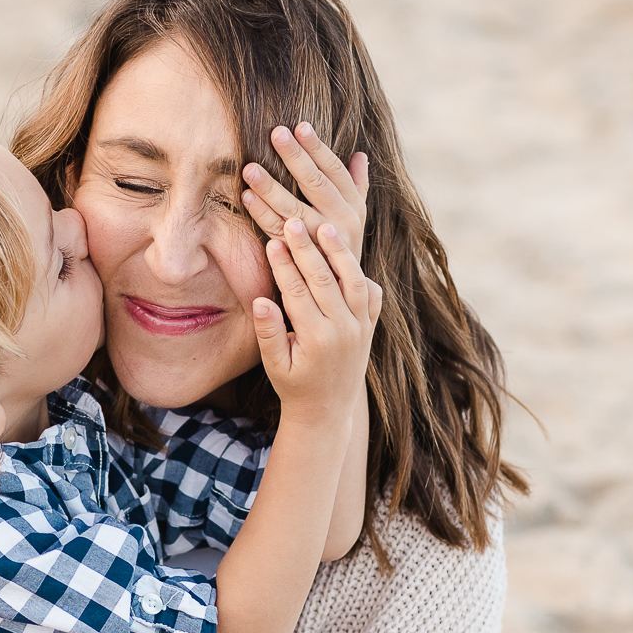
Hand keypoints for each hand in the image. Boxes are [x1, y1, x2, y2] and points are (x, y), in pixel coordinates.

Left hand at [240, 122, 368, 263]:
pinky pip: (277, 232)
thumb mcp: (357, 218)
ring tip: (250, 168)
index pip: (335, 170)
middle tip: (276, 133)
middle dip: (295, 157)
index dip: (318, 147)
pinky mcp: (301, 258)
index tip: (301, 126)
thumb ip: (357, 187)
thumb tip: (361, 156)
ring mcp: (320, 242)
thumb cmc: (343, 248)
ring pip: (293, 208)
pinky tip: (246, 198)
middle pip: (316, 183)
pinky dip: (261, 214)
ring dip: (271, 187)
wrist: (341, 297)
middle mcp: (341, 222)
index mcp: (354, 207)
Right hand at [249, 208, 381, 430]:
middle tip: (294, 221)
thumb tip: (260, 300)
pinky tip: (348, 253)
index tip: (272, 241)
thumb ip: (269, 333)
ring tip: (325, 226)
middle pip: (326, 280)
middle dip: (309, 249)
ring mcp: (362, 328)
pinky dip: (362, 273)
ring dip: (340, 252)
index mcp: (317, 339)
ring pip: (354, 281)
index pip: (298, 293)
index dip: (284, 265)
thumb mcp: (275, 365)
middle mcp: (344, 331)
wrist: (327, 411)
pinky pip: (372, 295)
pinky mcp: (371, 327)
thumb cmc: (294, 386)